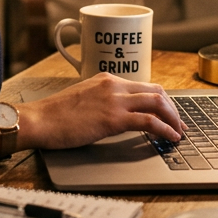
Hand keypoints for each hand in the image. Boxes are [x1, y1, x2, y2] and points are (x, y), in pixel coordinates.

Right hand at [17, 73, 186, 150]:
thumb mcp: (82, 99)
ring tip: (179, 132)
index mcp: (106, 79)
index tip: (167, 114)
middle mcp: (113, 85)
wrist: (38, 120)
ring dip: (173, 119)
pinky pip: (149, 121)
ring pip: (158, 103)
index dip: (161, 101)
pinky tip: (170, 138)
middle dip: (172, 109)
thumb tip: (114, 114)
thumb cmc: (53, 115)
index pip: (144, 86)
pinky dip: (165, 129)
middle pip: (156, 92)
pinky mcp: (113, 118)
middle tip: (179, 124)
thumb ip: (100, 101)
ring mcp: (114, 100)